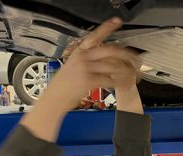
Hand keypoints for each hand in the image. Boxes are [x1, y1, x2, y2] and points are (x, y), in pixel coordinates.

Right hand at [20, 17, 140, 141]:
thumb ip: (86, 61)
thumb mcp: (71, 67)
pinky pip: (109, 79)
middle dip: (127, 54)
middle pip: (111, 50)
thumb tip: (105, 60)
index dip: (107, 28)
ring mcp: (86, 68)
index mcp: (78, 52)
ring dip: (125, 72)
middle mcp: (82, 58)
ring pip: (113, 66)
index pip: (94, 36)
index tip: (117, 21)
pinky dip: (117, 83)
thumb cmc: (61, 86)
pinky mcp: (89, 80)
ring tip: (131, 76)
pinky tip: (119, 85)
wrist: (53, 99)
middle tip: (136, 59)